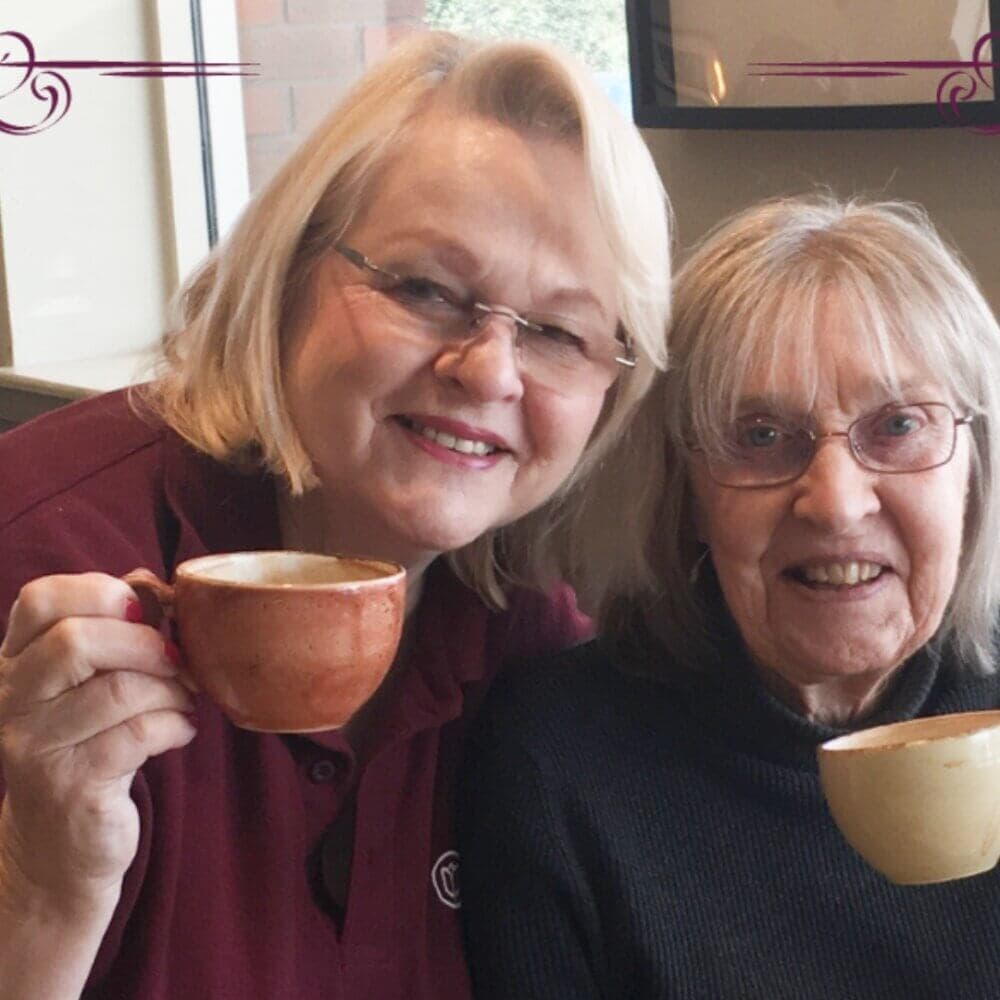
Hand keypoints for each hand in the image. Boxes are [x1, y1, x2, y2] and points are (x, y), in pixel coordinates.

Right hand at [0, 572, 196, 913]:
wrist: (58, 847)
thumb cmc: (89, 744)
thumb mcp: (90, 683)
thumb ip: (115, 629)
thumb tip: (153, 584)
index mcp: (15, 662)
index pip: (39, 600)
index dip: (99, 591)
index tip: (142, 610)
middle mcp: (13, 700)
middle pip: (76, 641)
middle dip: (146, 644)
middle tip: (176, 660)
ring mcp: (36, 746)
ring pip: (118, 690)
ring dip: (172, 688)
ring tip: (184, 699)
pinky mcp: (72, 785)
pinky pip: (138, 734)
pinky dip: (176, 725)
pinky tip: (181, 730)